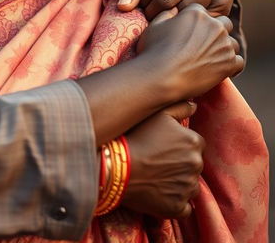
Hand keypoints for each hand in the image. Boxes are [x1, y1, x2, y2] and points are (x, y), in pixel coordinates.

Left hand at [104, 0, 234, 19]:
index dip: (142, 1)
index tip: (141, 4)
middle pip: (166, 3)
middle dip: (153, 12)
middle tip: (151, 14)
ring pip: (184, 13)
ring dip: (171, 19)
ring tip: (165, 15)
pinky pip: (201, 18)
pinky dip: (189, 22)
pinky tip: (182, 18)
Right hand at [122, 101, 202, 217]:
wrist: (116, 166)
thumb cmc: (135, 135)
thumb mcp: (156, 113)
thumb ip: (179, 106)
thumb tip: (194, 105)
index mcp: (194, 141)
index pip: (194, 143)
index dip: (177, 144)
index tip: (161, 145)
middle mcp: (196, 165)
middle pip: (192, 164)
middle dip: (178, 163)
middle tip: (155, 159)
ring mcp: (188, 187)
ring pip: (188, 184)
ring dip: (176, 182)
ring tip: (154, 175)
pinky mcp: (178, 207)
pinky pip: (183, 207)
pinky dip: (174, 202)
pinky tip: (158, 192)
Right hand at [136, 4, 243, 101]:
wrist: (162, 77)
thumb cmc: (155, 50)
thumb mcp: (154, 25)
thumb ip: (167, 13)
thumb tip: (174, 9)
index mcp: (197, 14)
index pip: (202, 11)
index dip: (195, 21)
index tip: (189, 31)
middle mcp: (215, 26)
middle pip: (223, 23)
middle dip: (214, 31)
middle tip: (201, 44)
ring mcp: (224, 45)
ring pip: (232, 43)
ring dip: (223, 48)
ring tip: (208, 58)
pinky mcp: (230, 64)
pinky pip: (238, 61)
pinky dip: (230, 65)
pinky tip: (217, 68)